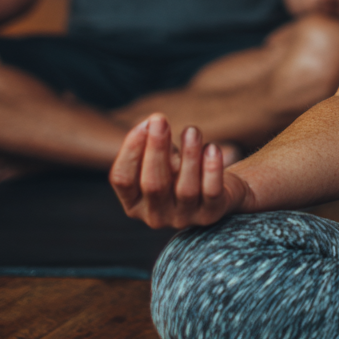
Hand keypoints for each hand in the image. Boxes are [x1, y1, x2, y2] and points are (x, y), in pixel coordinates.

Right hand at [110, 114, 248, 228]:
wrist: (217, 190)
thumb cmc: (180, 171)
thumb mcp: (161, 161)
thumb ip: (154, 147)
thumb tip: (154, 124)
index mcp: (134, 203)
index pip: (122, 179)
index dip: (130, 150)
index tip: (144, 123)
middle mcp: (155, 216)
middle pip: (153, 184)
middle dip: (156, 149)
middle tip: (160, 120)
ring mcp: (184, 219)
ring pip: (185, 190)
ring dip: (188, 156)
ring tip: (192, 131)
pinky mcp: (210, 215)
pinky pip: (212, 193)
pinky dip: (212, 169)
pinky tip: (212, 148)